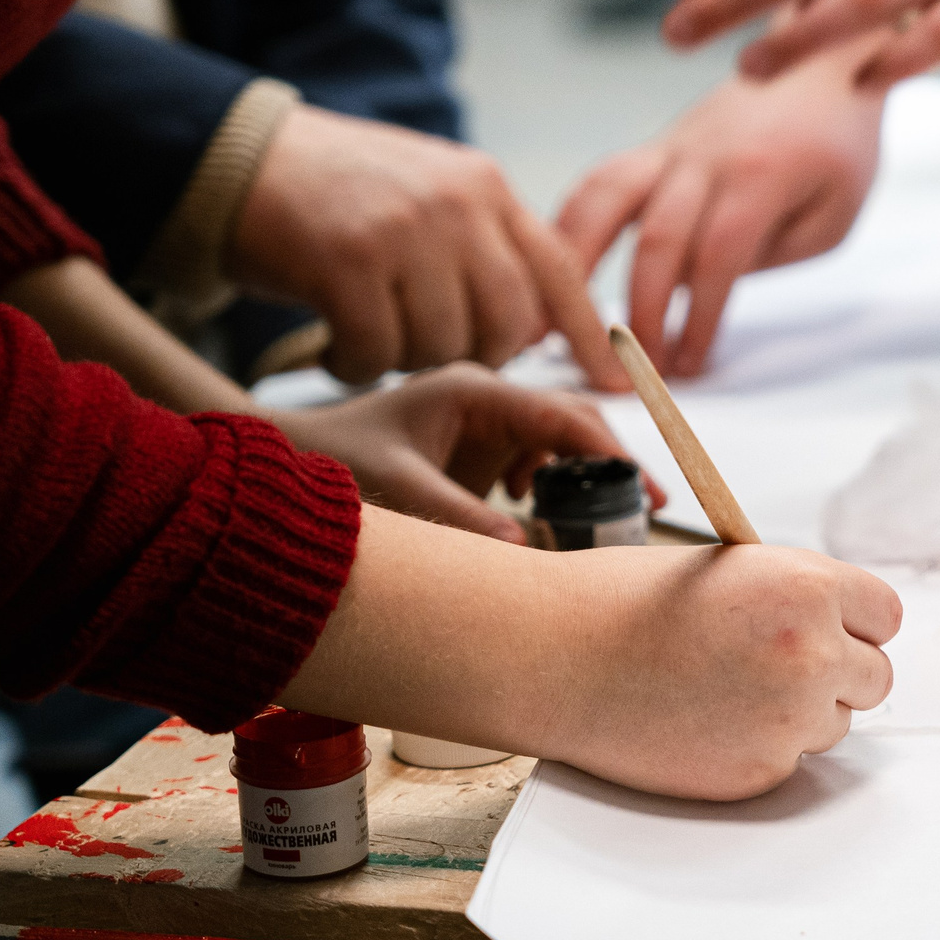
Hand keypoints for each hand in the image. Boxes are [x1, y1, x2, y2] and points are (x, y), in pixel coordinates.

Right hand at [231, 105, 626, 389]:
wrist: (238, 157)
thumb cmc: (335, 192)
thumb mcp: (429, 193)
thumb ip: (483, 244)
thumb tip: (536, 325)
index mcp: (484, 187)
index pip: (557, 269)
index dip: (587, 335)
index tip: (612, 387)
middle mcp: (455, 205)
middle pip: (506, 325)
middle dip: (474, 356)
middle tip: (423, 346)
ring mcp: (404, 231)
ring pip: (442, 346)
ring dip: (403, 359)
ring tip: (367, 331)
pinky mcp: (346, 261)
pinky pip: (377, 353)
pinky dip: (354, 363)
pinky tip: (331, 343)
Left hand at [268, 363, 651, 542]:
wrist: (293, 455)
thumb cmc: (335, 459)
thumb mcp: (397, 488)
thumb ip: (457, 514)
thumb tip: (524, 549)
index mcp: (472, 391)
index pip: (561, 414)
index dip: (609, 451)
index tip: (642, 487)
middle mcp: (486, 398)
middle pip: (572, 420)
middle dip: (610, 462)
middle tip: (645, 507)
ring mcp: (484, 420)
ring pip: (558, 440)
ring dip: (580, 476)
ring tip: (595, 518)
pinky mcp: (478, 445)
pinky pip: (534, 458)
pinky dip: (547, 485)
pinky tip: (529, 509)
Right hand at [284, 512, 903, 799]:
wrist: (555, 654)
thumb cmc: (627, 600)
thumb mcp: (731, 566)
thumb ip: (798, 594)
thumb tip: (842, 626)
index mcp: (808, 589)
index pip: (886, 614)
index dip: (852, 618)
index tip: (828, 624)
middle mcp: (812, 656)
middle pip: (874, 676)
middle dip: (837, 669)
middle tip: (775, 660)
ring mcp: (787, 722)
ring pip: (834, 723)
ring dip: (800, 711)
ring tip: (727, 686)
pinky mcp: (757, 773)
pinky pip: (789, 761)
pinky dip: (759, 746)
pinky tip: (706, 718)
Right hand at [556, 45, 887, 375]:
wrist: (822, 59)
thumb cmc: (839, 145)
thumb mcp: (837, 211)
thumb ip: (776, 251)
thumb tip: (701, 288)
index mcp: (762, 173)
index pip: (719, 257)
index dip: (698, 317)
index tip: (688, 366)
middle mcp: (706, 156)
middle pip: (658, 239)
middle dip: (641, 314)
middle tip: (630, 372)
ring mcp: (672, 146)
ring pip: (606, 198)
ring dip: (578, 264)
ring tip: (552, 322)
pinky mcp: (653, 146)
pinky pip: (599, 182)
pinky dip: (568, 227)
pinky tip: (550, 274)